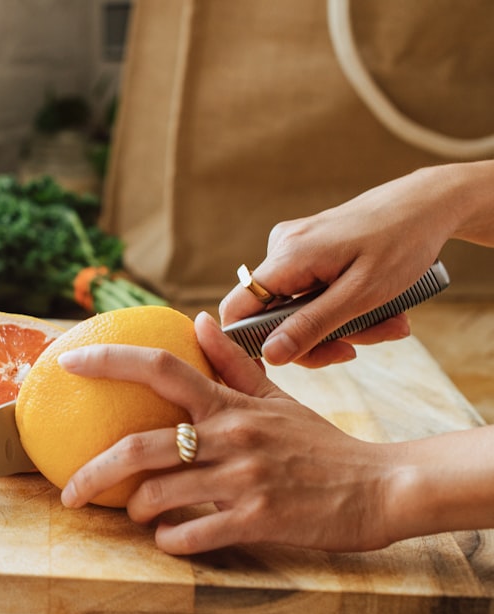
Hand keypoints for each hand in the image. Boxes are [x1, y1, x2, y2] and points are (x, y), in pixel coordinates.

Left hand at [58, 312, 397, 553]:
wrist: (380, 486)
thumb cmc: (321, 444)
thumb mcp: (278, 398)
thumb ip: (233, 363)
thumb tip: (198, 321)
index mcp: (230, 404)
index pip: (162, 368)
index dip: (110, 361)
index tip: (68, 362)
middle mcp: (231, 436)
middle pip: (141, 446)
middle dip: (94, 472)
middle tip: (70, 490)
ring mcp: (243, 479)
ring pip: (160, 493)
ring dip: (136, 508)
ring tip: (136, 512)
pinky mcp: (257, 519)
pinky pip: (193, 534)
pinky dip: (170, 539)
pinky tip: (168, 538)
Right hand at [218, 167, 457, 366]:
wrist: (427, 203)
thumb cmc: (402, 243)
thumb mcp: (362, 294)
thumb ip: (312, 325)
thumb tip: (270, 355)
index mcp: (288, 256)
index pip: (237, 309)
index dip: (251, 342)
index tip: (290, 360)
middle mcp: (282, 248)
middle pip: (272, 314)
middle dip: (317, 337)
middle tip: (358, 347)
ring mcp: (293, 247)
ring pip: (296, 307)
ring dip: (338, 325)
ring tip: (387, 324)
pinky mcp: (307, 249)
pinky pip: (310, 291)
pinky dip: (340, 307)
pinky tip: (374, 307)